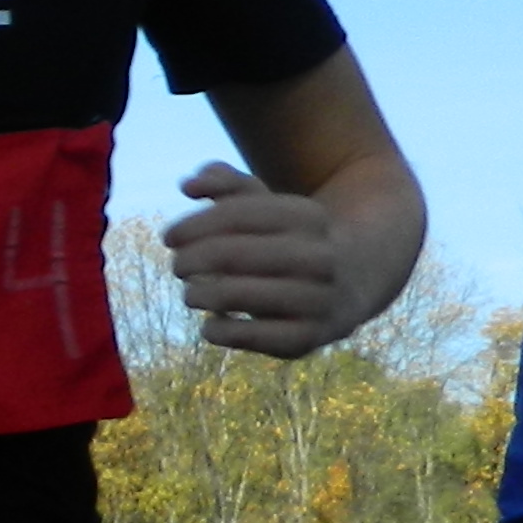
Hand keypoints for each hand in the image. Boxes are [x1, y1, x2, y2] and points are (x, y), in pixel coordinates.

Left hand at [162, 164, 351, 358]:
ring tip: (191, 295)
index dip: (192, 225)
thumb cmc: (289, 240)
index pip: (236, 215)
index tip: (169, 238)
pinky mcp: (309, 338)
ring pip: (237, 295)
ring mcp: (318, 300)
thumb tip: (188, 185)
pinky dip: (220, 331)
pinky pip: (253, 337)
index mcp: (310, 217)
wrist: (353, 284)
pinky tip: (210, 324)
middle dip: (190, 260)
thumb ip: (227, 184)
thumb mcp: (268, 205)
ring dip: (199, 295)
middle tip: (177, 266)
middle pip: (230, 254)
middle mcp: (320, 257)